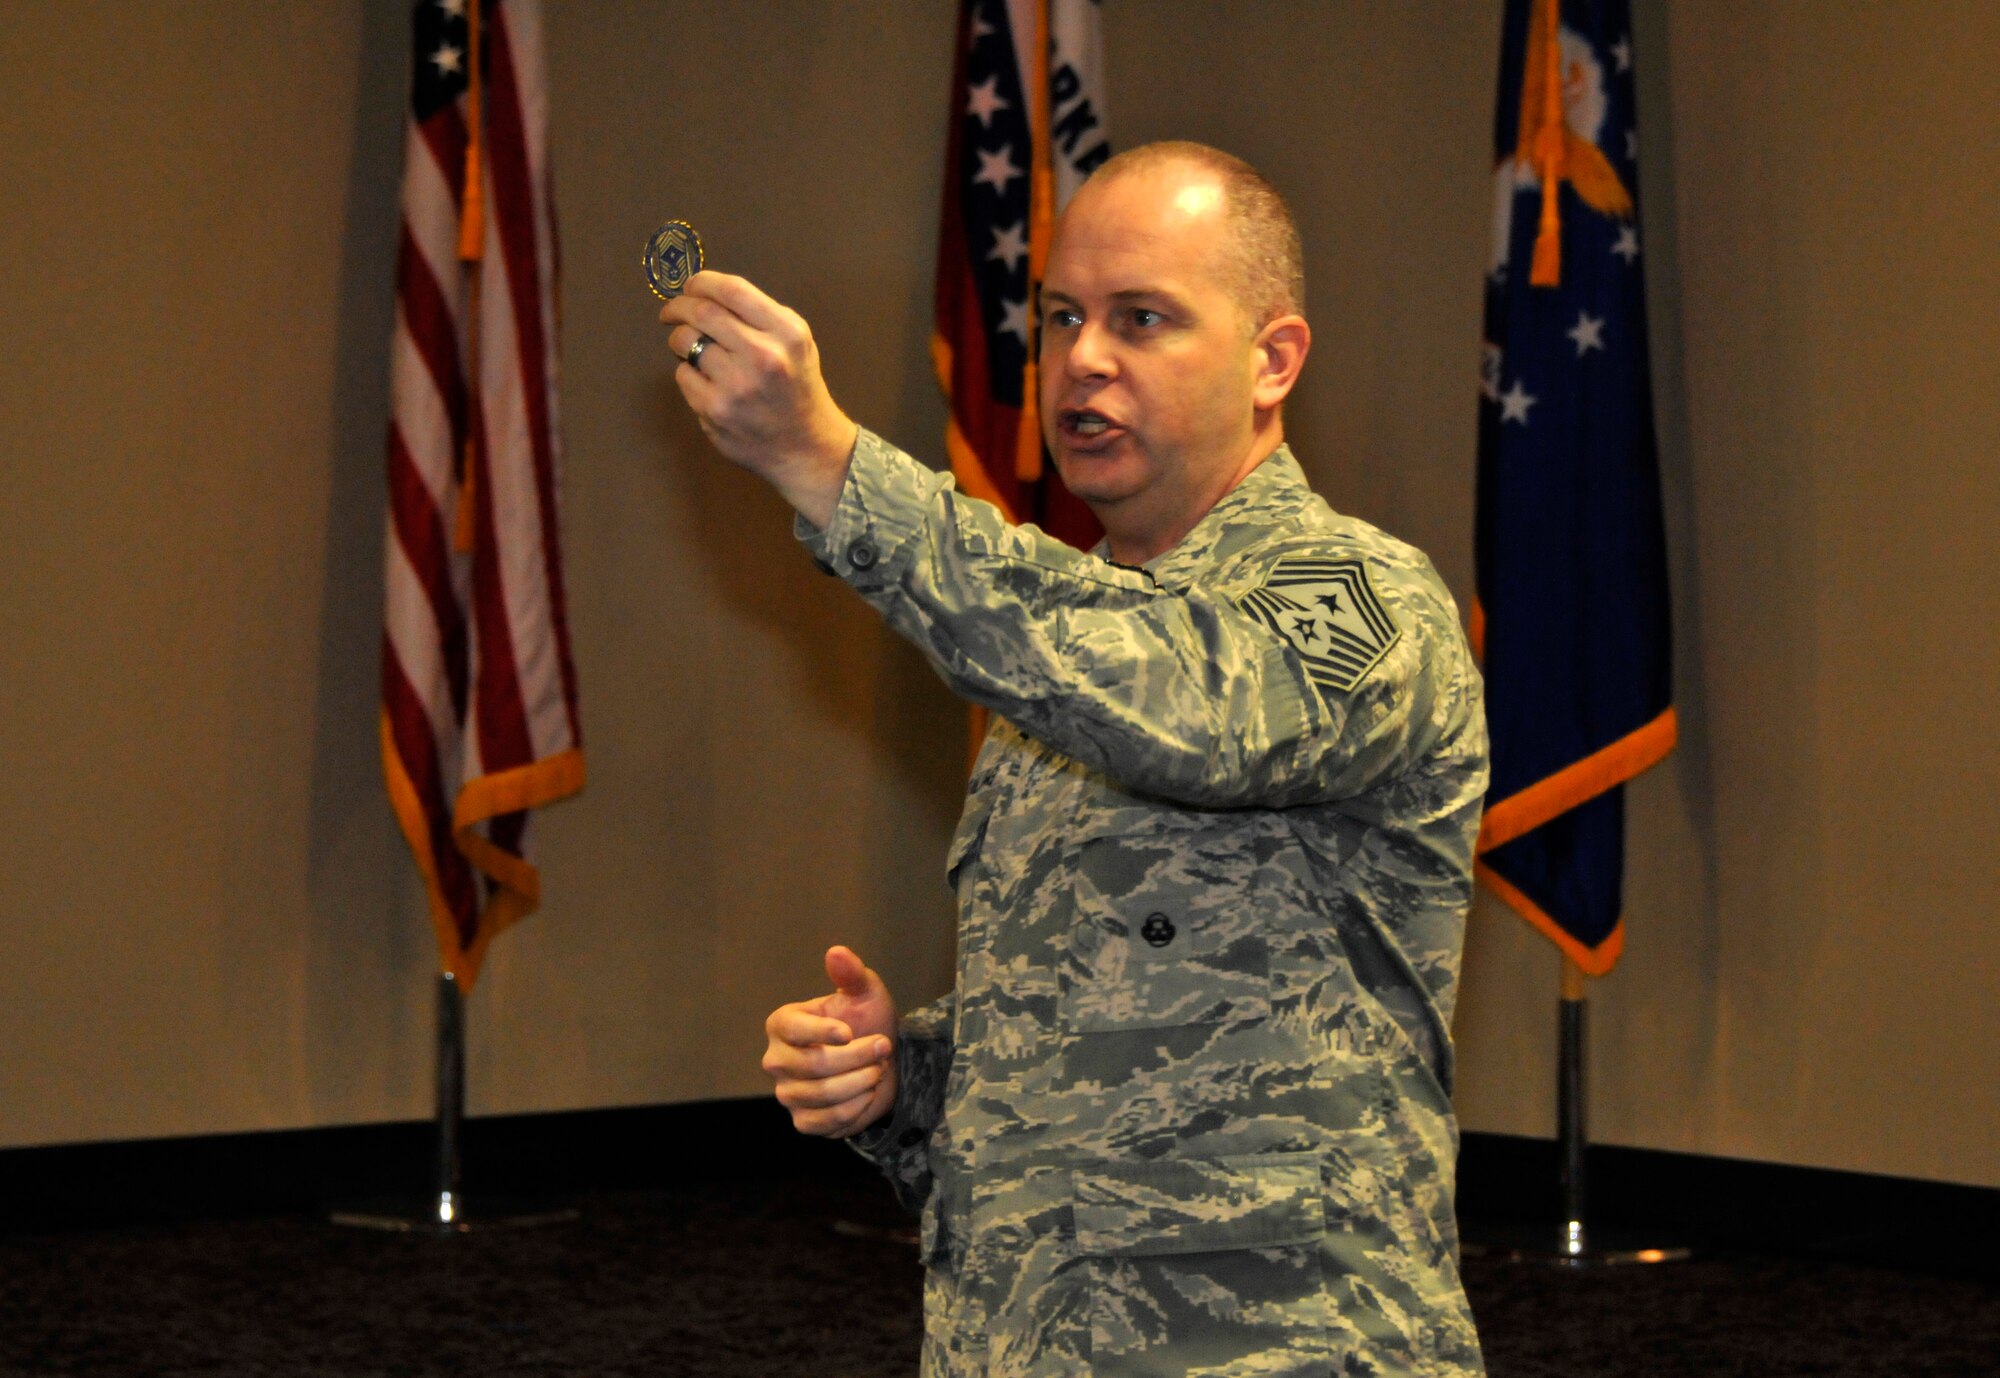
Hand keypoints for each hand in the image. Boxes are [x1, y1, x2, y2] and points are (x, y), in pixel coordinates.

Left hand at [659, 272, 859, 528]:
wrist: (806, 447)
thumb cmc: (796, 388)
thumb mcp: (796, 343)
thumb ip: (759, 315)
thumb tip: (704, 293)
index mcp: (787, 332)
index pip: (732, 290)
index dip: (702, 282)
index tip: (690, 286)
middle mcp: (764, 355)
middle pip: (702, 312)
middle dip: (678, 307)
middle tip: (671, 312)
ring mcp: (737, 385)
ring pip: (685, 341)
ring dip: (680, 340)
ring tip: (691, 348)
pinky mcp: (715, 410)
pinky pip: (683, 375)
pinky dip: (688, 373)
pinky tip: (706, 382)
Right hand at [761, 945, 898, 1137]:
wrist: (881, 1062)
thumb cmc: (867, 1022)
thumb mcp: (865, 993)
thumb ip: (850, 973)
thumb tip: (836, 952)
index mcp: (782, 1024)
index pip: (792, 1029)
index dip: (821, 1032)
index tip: (849, 1032)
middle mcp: (776, 1059)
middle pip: (812, 1065)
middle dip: (856, 1057)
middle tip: (883, 1046)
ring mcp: (787, 1093)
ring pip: (822, 1095)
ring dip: (861, 1081)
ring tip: (878, 1068)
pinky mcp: (803, 1121)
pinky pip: (826, 1121)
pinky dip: (855, 1108)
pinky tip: (867, 1092)